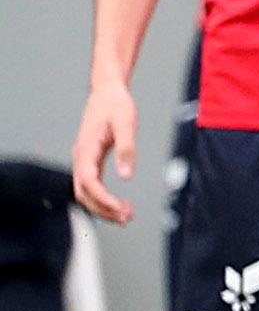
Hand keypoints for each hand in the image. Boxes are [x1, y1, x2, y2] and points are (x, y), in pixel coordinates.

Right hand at [72, 81, 136, 223]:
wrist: (107, 92)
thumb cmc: (115, 105)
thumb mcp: (126, 123)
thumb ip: (126, 149)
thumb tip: (126, 175)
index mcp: (86, 149)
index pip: (88, 182)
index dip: (102, 199)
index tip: (120, 209)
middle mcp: (80, 157)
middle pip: (83, 192)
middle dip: (102, 209)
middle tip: (126, 218)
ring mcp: (83, 160)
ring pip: (85, 191)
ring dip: (102, 206)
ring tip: (125, 215)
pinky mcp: (90, 160)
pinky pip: (91, 185)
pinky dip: (102, 198)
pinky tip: (118, 204)